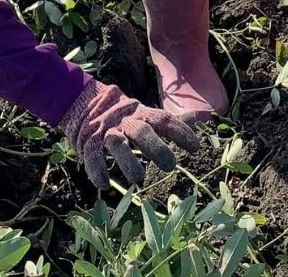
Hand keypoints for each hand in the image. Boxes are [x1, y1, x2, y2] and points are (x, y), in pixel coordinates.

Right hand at [60, 80, 198, 187]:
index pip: (163, 119)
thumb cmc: (123, 116)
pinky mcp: (89, 143)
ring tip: (138, 179)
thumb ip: (171, 120)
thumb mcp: (146, 113)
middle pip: (142, 131)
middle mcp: (125, 121)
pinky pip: (93, 156)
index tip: (195, 147)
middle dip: (156, 147)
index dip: (179, 131)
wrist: (83, 102)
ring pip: (118, 144)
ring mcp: (106, 132)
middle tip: (170, 166)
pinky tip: (104, 185)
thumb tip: (204, 117)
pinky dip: (97, 170)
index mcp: (141, 113)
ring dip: (128, 161)